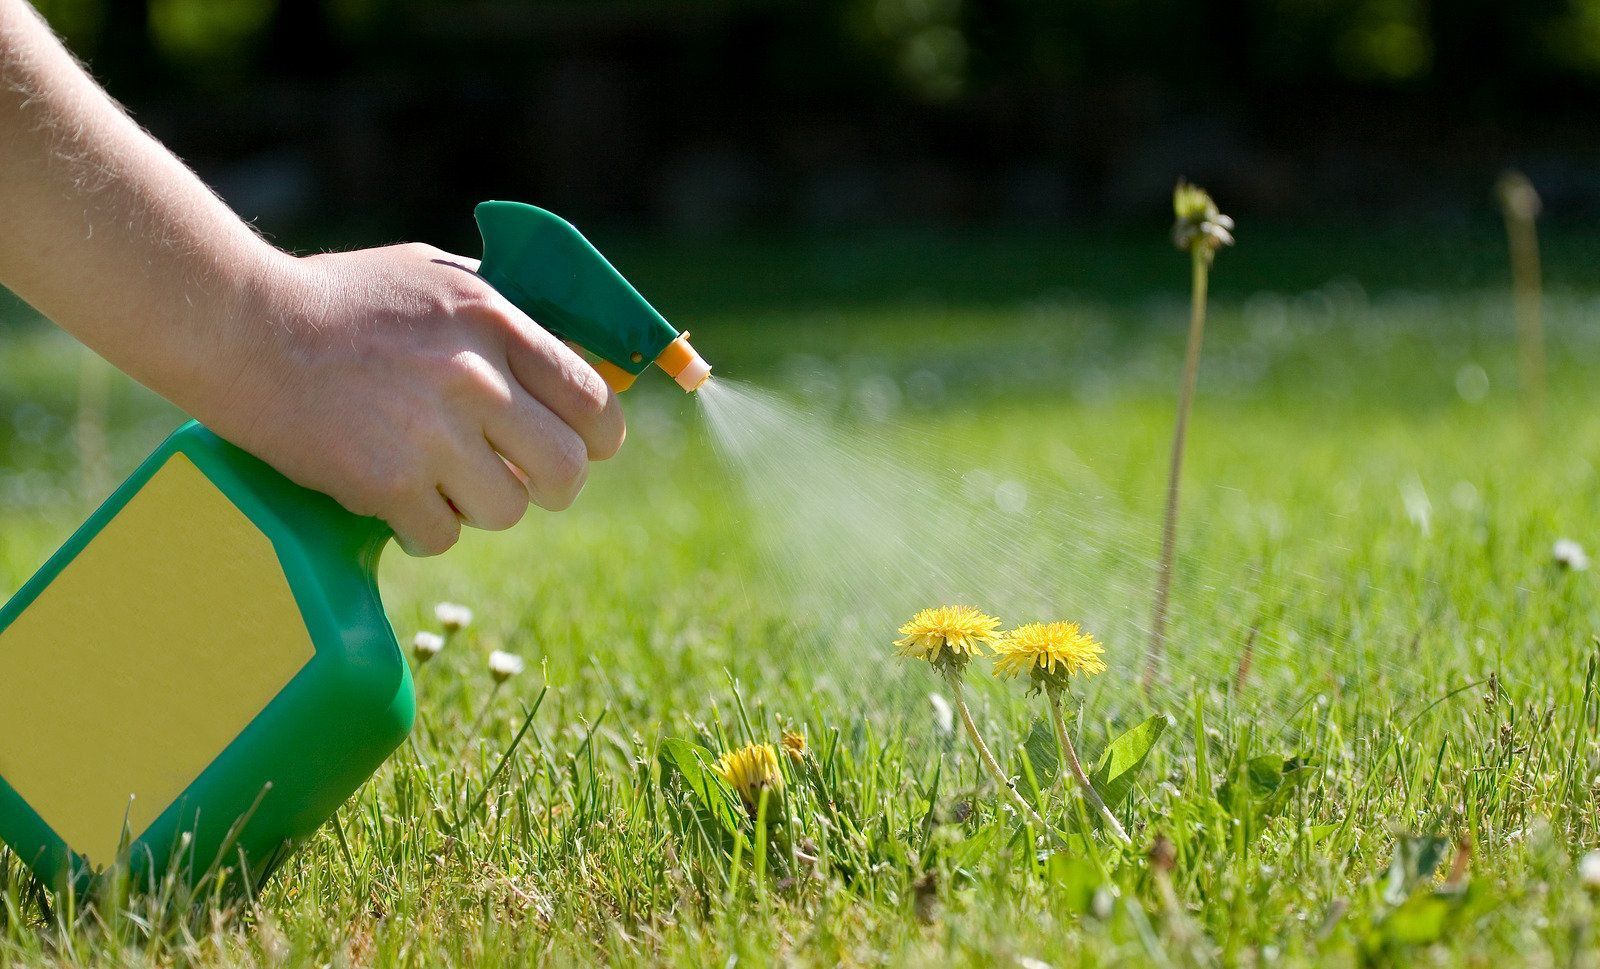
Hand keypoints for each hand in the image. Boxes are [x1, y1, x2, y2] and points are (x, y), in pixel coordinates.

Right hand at [208, 243, 624, 556]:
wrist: (240, 326)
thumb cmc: (340, 300)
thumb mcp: (436, 278)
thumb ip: (506, 315)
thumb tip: (575, 357)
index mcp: (495, 321)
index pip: (592, 399)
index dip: (600, 436)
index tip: (588, 447)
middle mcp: (474, 377)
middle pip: (566, 469)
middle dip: (553, 485)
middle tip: (523, 480)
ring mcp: (431, 433)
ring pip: (508, 510)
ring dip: (481, 505)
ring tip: (441, 479)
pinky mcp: (386, 483)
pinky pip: (443, 536)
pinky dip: (423, 527)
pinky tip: (396, 496)